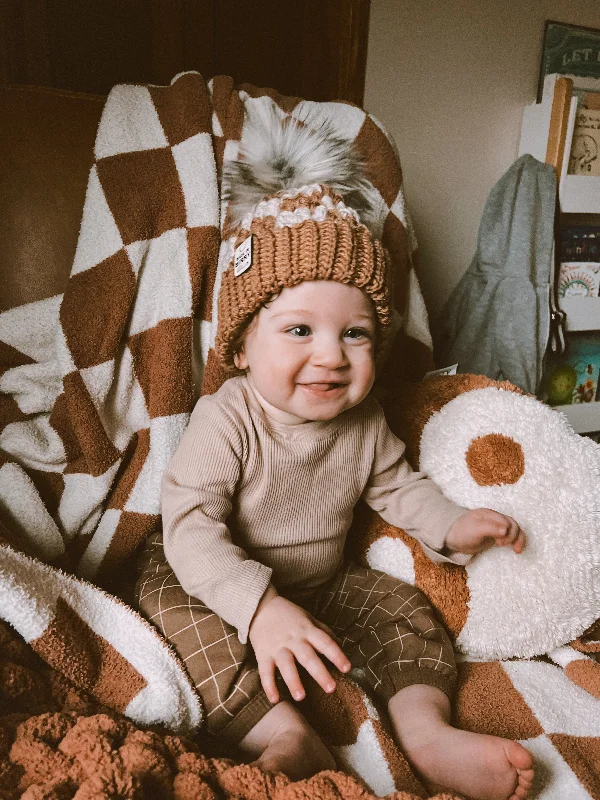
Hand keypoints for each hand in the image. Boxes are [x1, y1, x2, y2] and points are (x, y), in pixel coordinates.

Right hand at [248, 586, 350, 703]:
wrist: (260, 607)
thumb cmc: (289, 615)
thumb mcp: (308, 618)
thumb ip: (323, 631)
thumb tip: (341, 644)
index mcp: (307, 630)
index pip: (325, 642)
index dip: (336, 655)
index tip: (347, 668)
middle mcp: (294, 639)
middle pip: (308, 657)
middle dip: (320, 673)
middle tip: (331, 688)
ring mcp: (277, 647)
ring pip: (286, 665)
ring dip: (293, 681)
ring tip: (301, 697)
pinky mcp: (263, 654)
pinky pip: (265, 671)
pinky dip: (269, 685)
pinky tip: (274, 699)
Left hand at [446, 508, 524, 555]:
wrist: (452, 538)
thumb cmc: (462, 532)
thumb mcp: (475, 529)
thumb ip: (490, 528)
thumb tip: (506, 530)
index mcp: (490, 514)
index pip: (507, 521)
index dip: (508, 532)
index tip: (500, 542)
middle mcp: (495, 519)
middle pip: (513, 525)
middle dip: (513, 536)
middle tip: (501, 545)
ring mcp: (496, 527)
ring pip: (514, 530)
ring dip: (518, 539)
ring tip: (516, 550)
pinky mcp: (495, 535)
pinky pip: (510, 537)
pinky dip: (515, 542)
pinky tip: (515, 549)